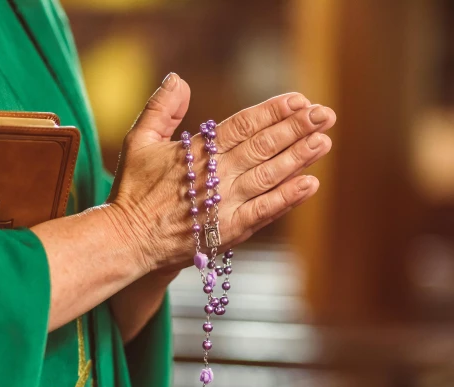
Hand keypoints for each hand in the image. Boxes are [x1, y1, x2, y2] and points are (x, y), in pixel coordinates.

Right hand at [107, 72, 335, 271]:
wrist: (128, 239)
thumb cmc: (133, 190)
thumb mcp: (138, 140)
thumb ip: (161, 108)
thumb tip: (180, 80)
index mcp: (197, 151)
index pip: (243, 124)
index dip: (273, 111)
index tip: (299, 100)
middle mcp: (215, 175)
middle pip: (263, 146)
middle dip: (296, 128)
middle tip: (325, 114)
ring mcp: (224, 203)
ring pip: (269, 175)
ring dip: (299, 157)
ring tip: (324, 141)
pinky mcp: (228, 230)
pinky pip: (265, 211)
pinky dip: (288, 198)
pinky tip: (311, 184)